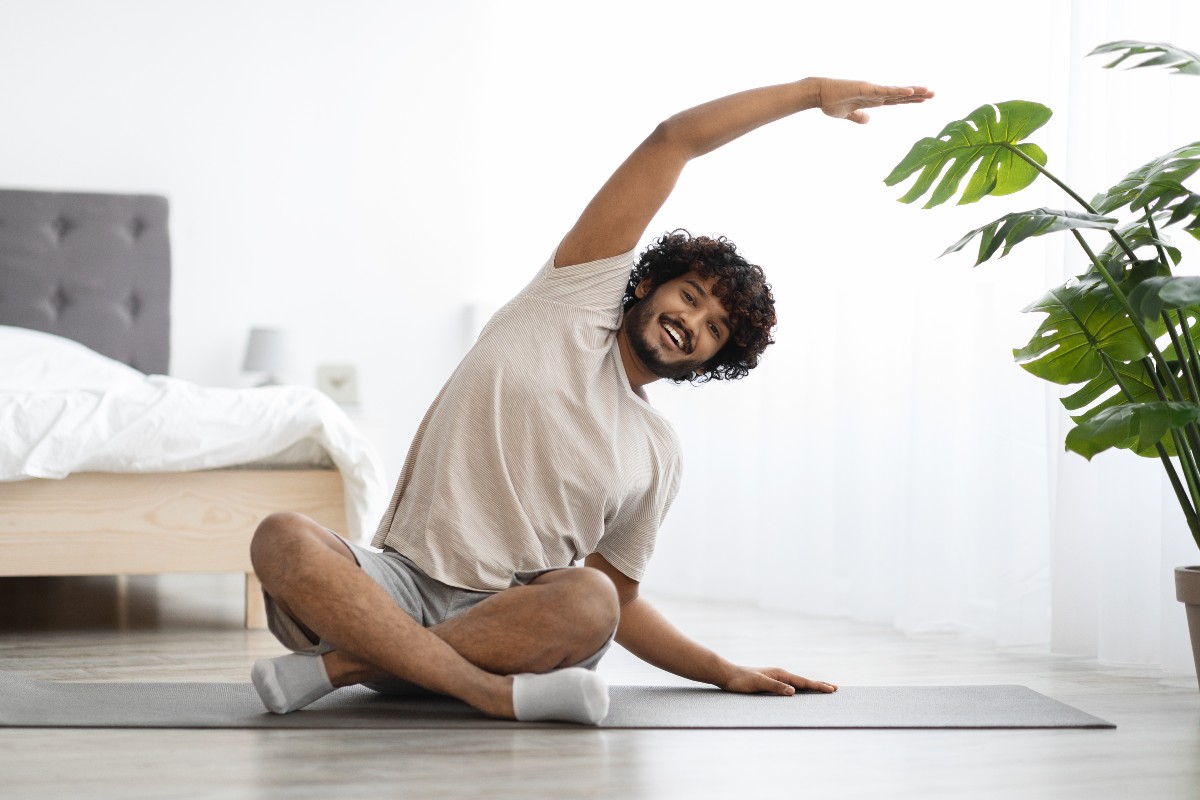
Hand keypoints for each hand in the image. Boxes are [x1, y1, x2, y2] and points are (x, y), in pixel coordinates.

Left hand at [719, 665, 837, 694]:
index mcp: (780, 674)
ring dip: (811, 686)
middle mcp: (780, 674)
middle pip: (804, 681)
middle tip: (835, 688)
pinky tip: (801, 692)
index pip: (803, 682)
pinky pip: (790, 686)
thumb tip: (794, 691)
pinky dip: (800, 689)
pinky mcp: (771, 683)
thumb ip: (776, 687)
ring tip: (822, 689)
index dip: (818, 686)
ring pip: (798, 683)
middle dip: (819, 685)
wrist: (728, 675)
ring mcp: (776, 678)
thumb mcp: (758, 684)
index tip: (832, 689)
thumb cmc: (742, 680)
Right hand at [814, 78, 933, 124]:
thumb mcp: (847, 114)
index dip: (908, 100)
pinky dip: (898, 91)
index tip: (923, 100)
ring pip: (896, 91)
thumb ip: (858, 116)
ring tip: (929, 92)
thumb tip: (868, 120)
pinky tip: (910, 92)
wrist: (818, 94)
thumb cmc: (829, 102)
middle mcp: (874, 93)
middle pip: (899, 95)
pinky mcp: (866, 89)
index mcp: (871, 100)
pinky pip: (886, 91)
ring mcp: (871, 90)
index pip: (894, 100)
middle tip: (934, 94)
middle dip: (917, 95)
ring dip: (913, 92)